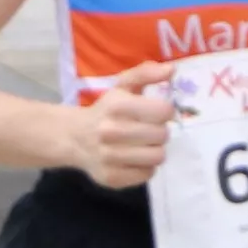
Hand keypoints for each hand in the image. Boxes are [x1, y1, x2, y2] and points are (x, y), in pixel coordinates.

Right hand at [62, 60, 177, 188]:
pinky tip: (133, 158)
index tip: (155, 112)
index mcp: (118, 106)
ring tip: (142, 145)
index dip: (164, 111)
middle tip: (147, 130)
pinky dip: (145, 167)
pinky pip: (147, 174)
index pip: (164, 111)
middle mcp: (112, 132)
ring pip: (158, 157)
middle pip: (163, 135)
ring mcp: (110, 157)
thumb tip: (172, 69)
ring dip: (154, 150)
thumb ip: (146, 73)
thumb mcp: (122, 86)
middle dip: (159, 132)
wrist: (75, 138)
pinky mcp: (112, 178)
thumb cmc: (106, 110)